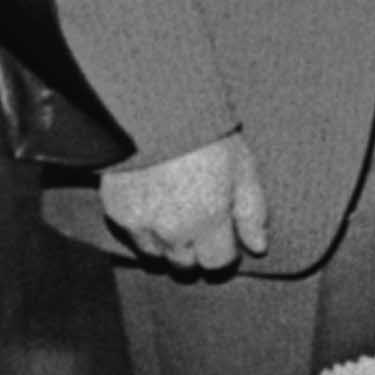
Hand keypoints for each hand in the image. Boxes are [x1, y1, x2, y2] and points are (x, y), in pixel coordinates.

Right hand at [100, 133, 267, 270]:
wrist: (154, 108)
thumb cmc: (206, 133)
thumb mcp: (242, 168)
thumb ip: (251, 212)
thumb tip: (258, 246)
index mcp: (207, 221)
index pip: (217, 262)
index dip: (224, 250)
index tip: (225, 235)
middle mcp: (171, 232)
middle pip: (185, 265)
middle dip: (196, 250)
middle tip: (200, 222)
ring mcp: (140, 225)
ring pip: (156, 256)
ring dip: (168, 244)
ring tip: (176, 212)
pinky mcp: (116, 213)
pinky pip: (133, 237)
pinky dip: (144, 228)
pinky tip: (154, 203)